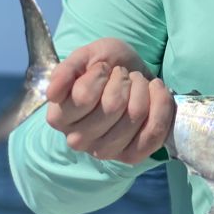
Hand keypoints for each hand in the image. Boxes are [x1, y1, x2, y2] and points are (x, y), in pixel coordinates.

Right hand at [45, 37, 173, 163]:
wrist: (133, 75)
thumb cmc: (106, 66)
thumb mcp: (85, 57)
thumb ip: (66, 70)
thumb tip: (52, 94)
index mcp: (59, 117)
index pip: (84, 96)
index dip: (101, 74)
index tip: (104, 69)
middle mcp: (77, 140)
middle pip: (112, 106)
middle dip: (124, 80)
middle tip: (123, 77)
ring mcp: (104, 151)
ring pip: (135, 115)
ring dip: (143, 89)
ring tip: (137, 84)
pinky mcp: (131, 156)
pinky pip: (154, 131)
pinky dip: (161, 104)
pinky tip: (155, 91)